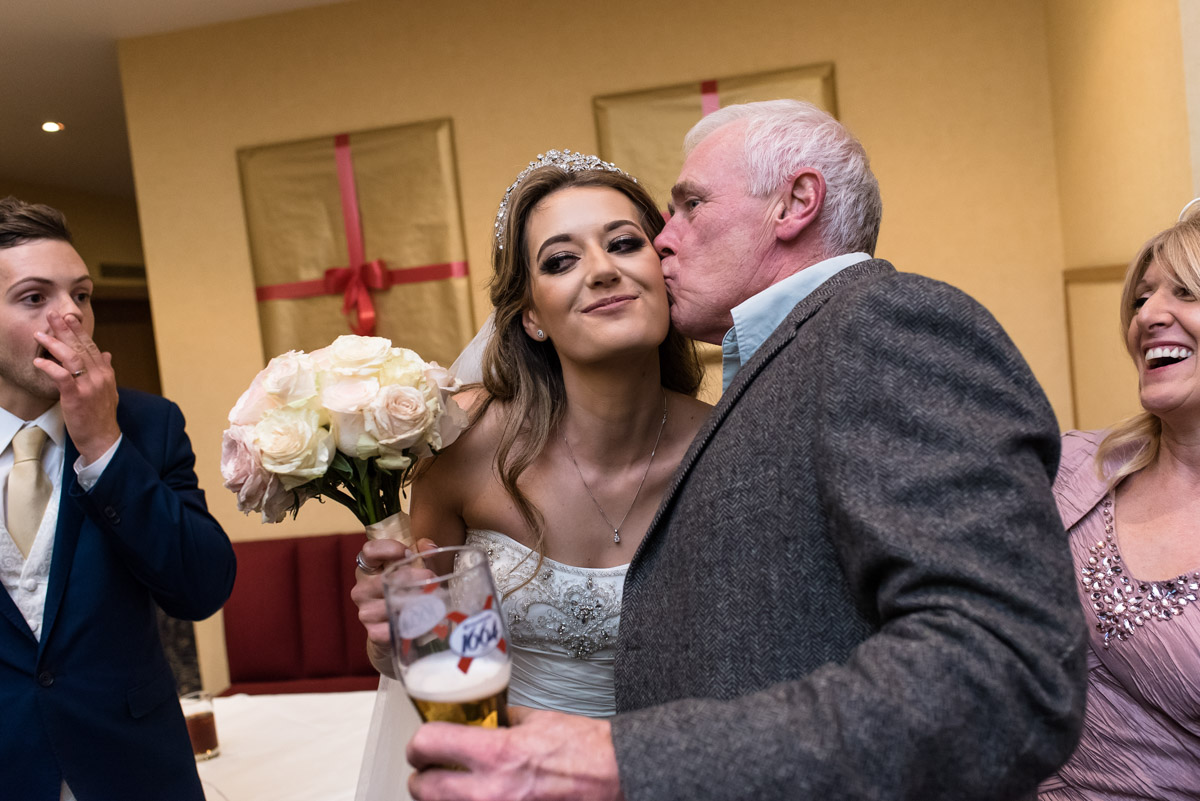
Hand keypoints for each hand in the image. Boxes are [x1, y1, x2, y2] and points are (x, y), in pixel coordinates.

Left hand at [33, 311, 119, 462]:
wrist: (103, 438)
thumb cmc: (102, 416)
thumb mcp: (109, 390)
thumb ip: (106, 370)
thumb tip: (106, 354)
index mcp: (106, 373)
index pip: (91, 346)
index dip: (79, 331)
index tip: (69, 317)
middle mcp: (99, 376)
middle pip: (81, 347)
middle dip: (66, 329)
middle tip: (53, 314)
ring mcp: (89, 386)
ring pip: (72, 357)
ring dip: (54, 343)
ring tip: (40, 333)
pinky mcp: (77, 397)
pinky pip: (62, 377)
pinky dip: (50, 367)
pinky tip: (39, 361)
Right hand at [351, 537, 439, 673]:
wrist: (395, 630)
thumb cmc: (406, 592)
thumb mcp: (414, 569)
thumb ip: (421, 552)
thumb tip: (430, 547)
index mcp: (369, 569)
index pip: (368, 551)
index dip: (387, 548)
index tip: (407, 552)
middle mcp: (362, 589)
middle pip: (382, 579)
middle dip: (410, 577)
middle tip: (430, 578)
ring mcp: (365, 611)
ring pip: (387, 604)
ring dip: (412, 602)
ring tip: (430, 600)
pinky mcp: (373, 633)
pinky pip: (388, 629)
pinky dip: (406, 625)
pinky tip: (419, 620)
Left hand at [408, 707, 623, 800]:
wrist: (615, 777)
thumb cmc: (585, 750)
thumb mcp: (539, 721)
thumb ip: (507, 720)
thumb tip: (491, 718)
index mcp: (496, 754)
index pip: (428, 745)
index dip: (418, 744)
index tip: (421, 746)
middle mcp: (489, 792)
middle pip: (421, 789)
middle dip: (422, 778)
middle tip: (430, 771)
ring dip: (442, 798)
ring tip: (453, 788)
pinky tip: (480, 798)